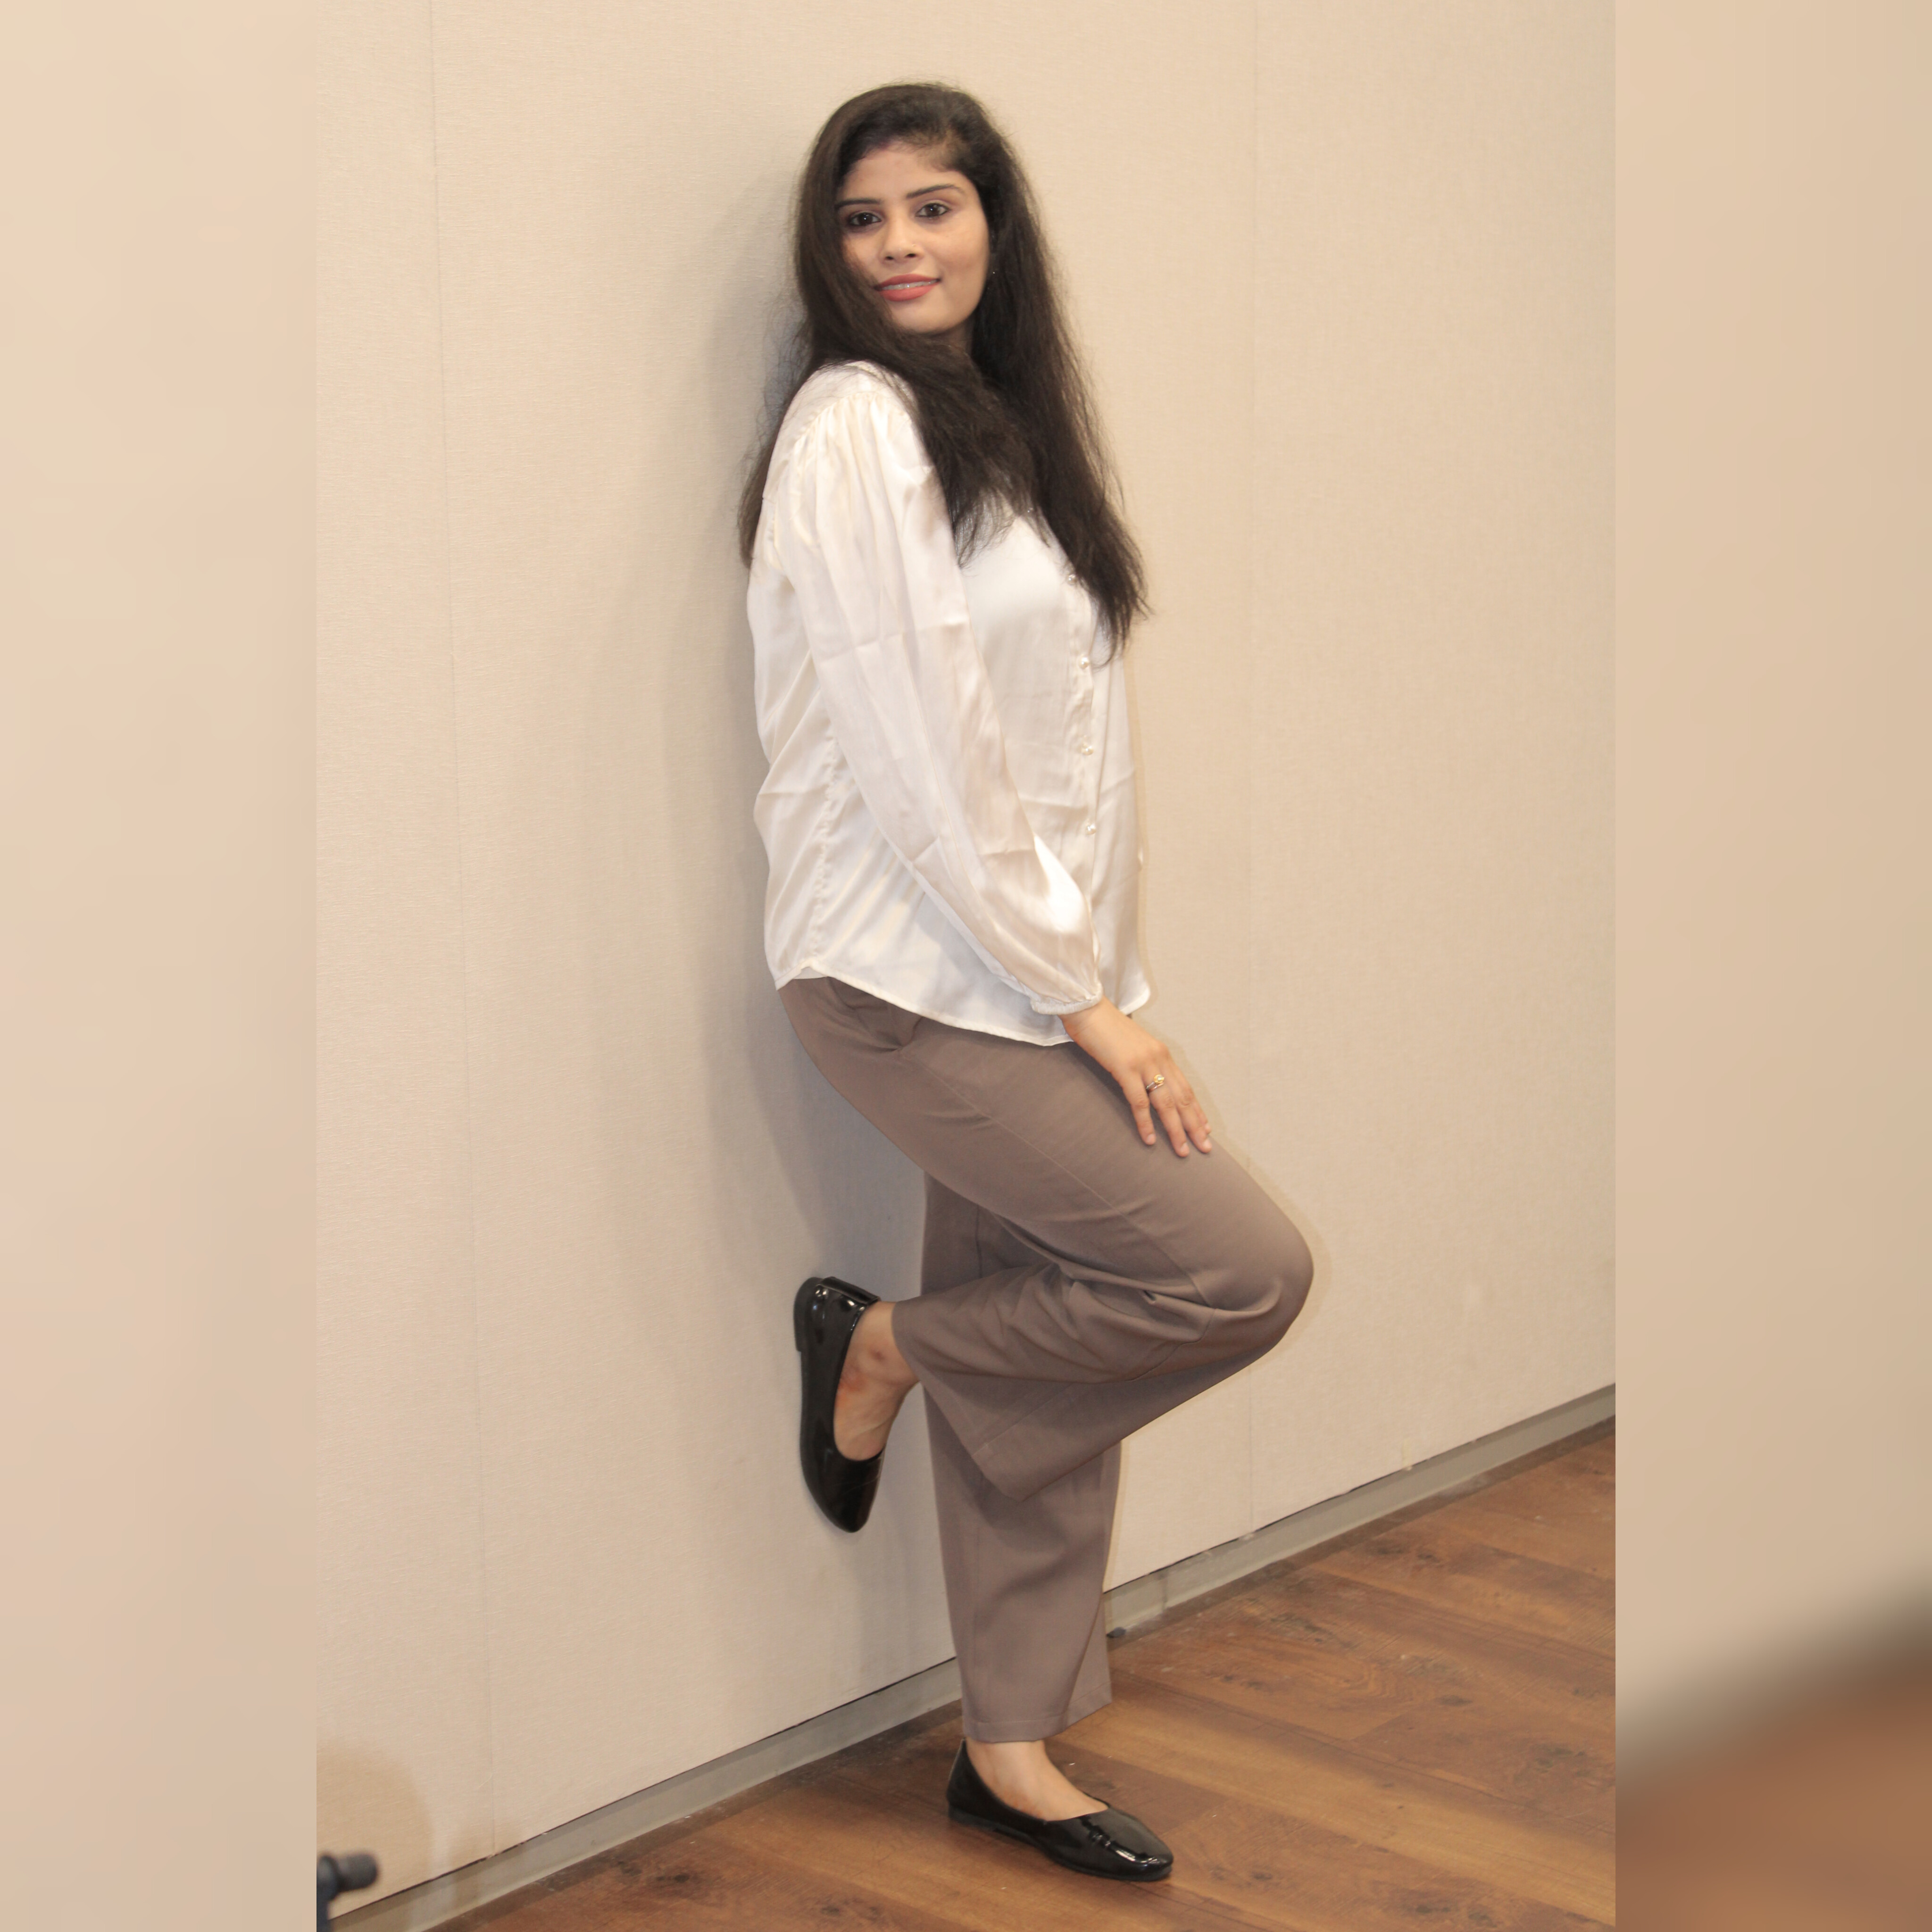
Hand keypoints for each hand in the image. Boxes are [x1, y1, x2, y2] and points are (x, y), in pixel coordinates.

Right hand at [1060, 999, 1211, 1155]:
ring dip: (1175, 1130)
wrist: (1087, 1007)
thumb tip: (1147, 1083)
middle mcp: (1159, 1059)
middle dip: (1194, 1125)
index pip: (1185, 1087)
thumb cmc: (1105, 1027)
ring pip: (1166, 1103)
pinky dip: (1145, 1122)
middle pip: (1182, 1098)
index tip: (1205, 1128)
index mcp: (1162, 1054)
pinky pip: (1139, 1101)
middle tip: (1204, 1147)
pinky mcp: (1125, 1068)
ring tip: (1182, 1151)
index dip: (1196, 1110)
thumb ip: (1143, 1063)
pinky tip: (1149, 1139)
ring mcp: (1143, 1063)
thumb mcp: (1132, 1046)